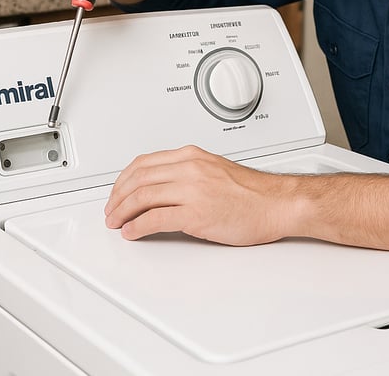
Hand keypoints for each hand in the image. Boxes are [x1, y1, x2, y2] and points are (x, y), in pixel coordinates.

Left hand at [104, 145, 295, 244]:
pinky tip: (132, 232)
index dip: (123, 180)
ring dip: (122, 212)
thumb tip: (163, 187)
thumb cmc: (253, 193)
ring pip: (142, 196)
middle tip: (111, 211)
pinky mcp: (196, 214)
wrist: (277, 203)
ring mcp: (192, 190)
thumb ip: (188, 173)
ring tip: (116, 223)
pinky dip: (137, 226)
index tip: (117, 192)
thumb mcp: (215, 170)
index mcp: (192, 156)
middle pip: (138, 179)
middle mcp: (190, 168)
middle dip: (117, 197)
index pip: (144, 163)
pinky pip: (155, 218)